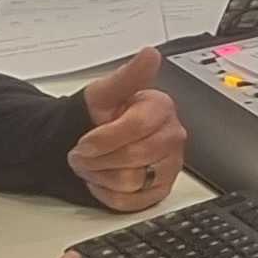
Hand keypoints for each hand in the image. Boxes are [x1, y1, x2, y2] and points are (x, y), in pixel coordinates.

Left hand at [71, 47, 185, 212]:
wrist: (90, 142)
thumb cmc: (98, 117)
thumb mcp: (104, 93)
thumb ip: (128, 76)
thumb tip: (150, 54)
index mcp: (162, 108)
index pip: (135, 128)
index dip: (104, 139)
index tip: (85, 141)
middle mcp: (173, 137)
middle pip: (134, 157)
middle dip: (99, 159)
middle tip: (84, 153)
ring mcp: (170, 165)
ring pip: (131, 182)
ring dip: (101, 176)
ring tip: (94, 164)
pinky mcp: (161, 190)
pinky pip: (130, 202)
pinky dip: (108, 194)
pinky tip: (103, 179)